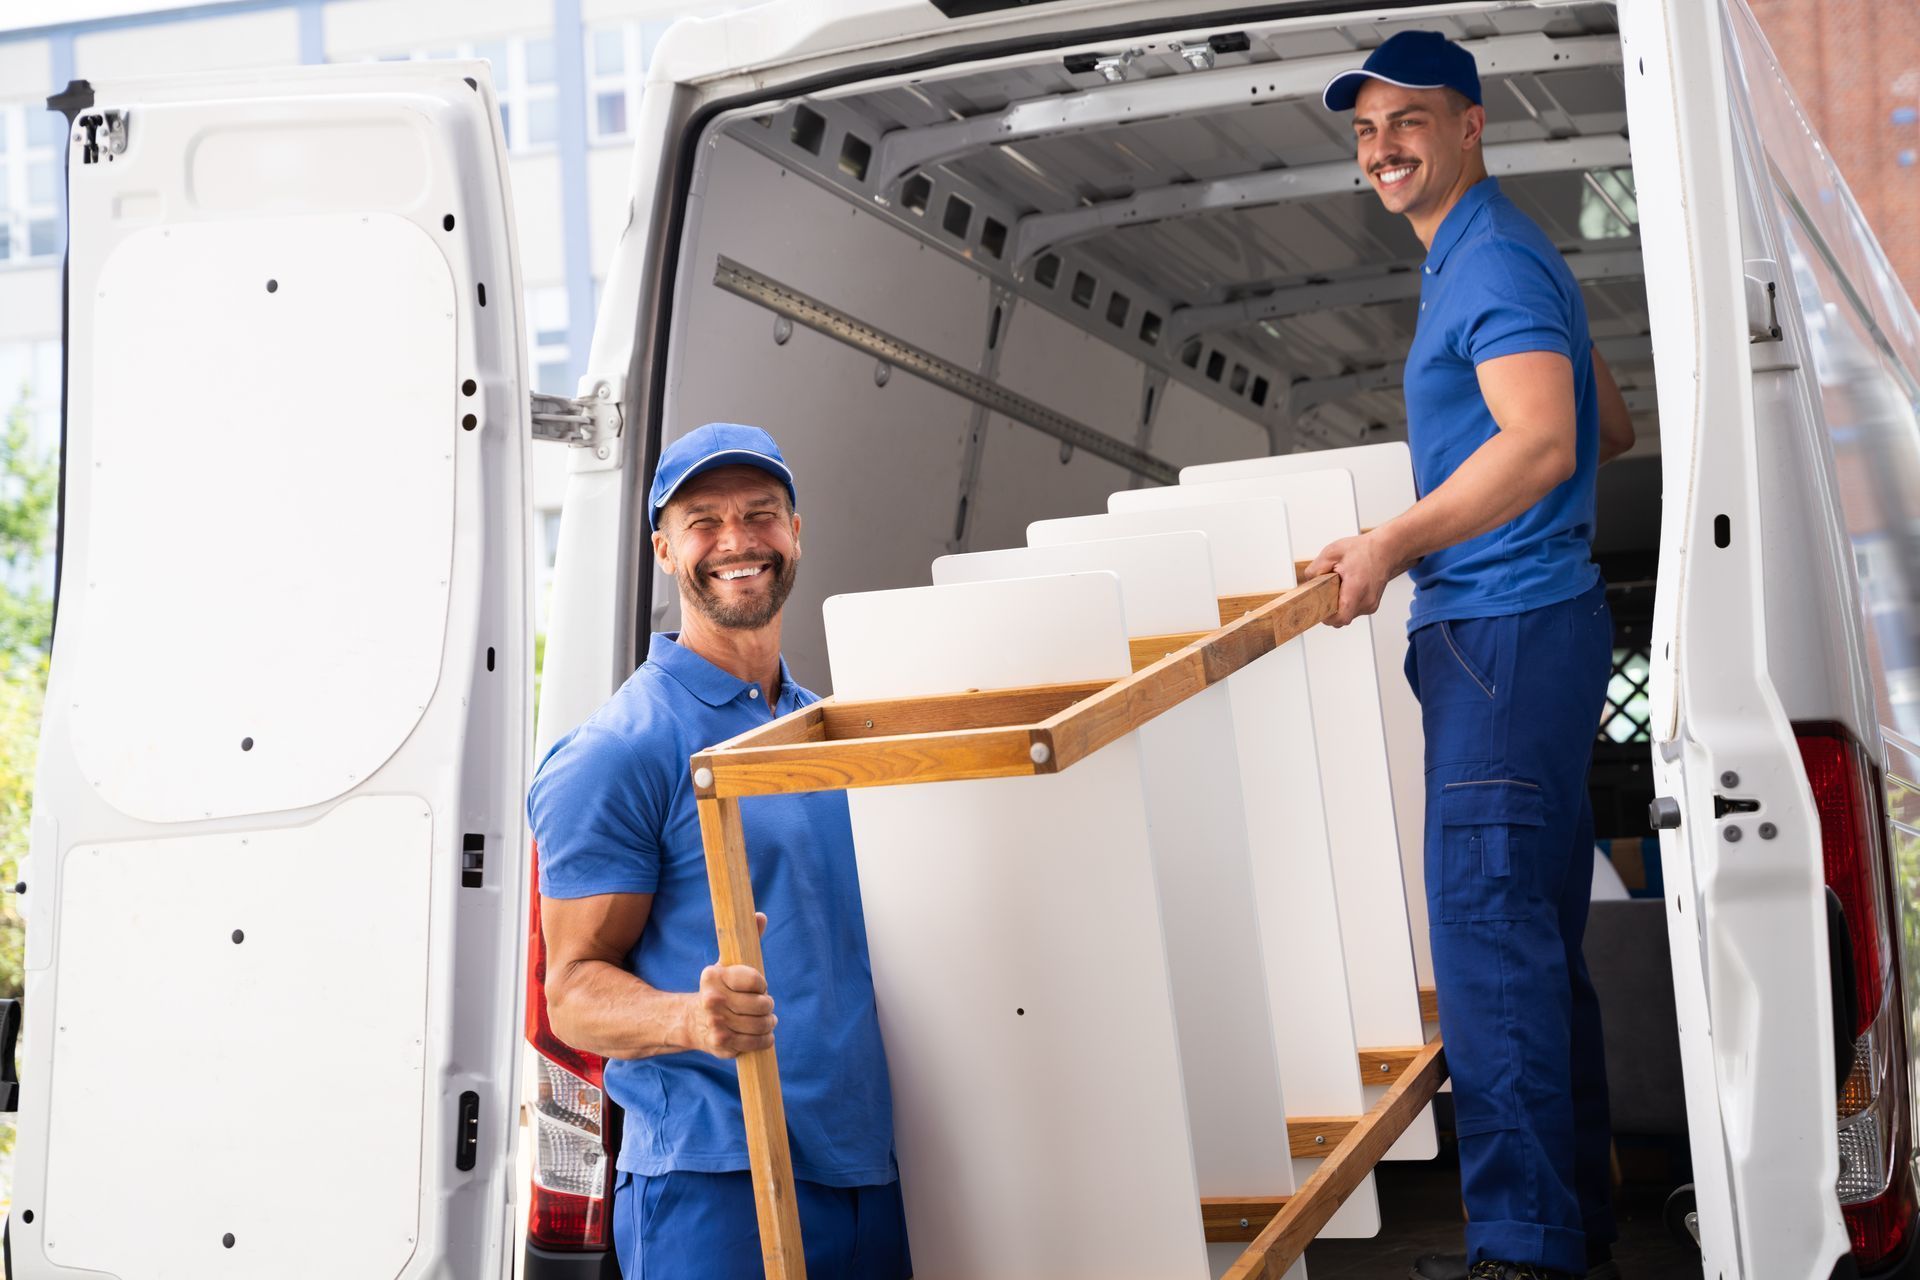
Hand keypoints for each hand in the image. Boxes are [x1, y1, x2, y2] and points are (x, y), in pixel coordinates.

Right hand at [686, 912, 774, 1058]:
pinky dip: (764, 1040)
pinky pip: (755, 1043)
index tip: (759, 986)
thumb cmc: (721, 988)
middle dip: (767, 1006)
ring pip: (761, 1024)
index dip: (762, 985)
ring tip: (765, 1020)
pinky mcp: (720, 1043)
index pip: (756, 980)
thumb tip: (760, 916)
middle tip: (764, 1006)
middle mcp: (711, 999)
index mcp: (713, 975)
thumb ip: (747, 940)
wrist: (693, 1021)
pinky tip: (762, 1035)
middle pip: (762, 1004)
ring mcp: (715, 1023)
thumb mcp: (729, 964)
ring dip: (768, 1024)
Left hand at [1305, 530, 1398, 626]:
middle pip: (1341, 619)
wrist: (1386, 549)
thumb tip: (1309, 584)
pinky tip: (1347, 589)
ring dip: (1339, 606)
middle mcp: (1366, 601)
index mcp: (1356, 589)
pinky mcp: (1372, 605)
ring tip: (1339, 587)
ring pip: (1347, 615)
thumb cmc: (1363, 550)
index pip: (1341, 618)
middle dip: (1330, 609)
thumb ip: (1315, 569)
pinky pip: (1354, 611)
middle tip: (1326, 594)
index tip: (1319, 608)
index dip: (1326, 617)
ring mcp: (1371, 605)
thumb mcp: (1332, 553)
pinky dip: (1347, 603)